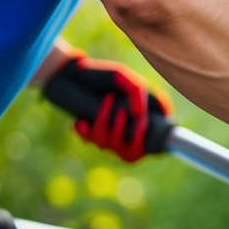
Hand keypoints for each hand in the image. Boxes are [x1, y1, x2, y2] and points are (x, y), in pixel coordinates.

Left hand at [43, 52, 173, 162]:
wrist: (72, 75)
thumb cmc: (101, 75)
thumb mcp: (122, 77)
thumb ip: (136, 92)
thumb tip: (139, 115)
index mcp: (144, 119)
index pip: (156, 144)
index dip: (150, 143)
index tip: (142, 126)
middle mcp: (127, 131)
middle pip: (132, 154)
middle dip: (124, 137)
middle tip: (120, 113)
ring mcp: (110, 135)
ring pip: (110, 147)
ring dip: (106, 124)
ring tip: (104, 101)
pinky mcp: (93, 136)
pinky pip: (92, 144)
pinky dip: (87, 134)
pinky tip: (81, 121)